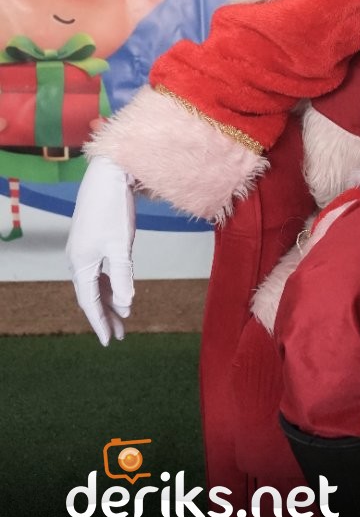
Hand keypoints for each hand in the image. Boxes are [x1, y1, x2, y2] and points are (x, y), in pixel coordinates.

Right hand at [67, 155, 135, 344]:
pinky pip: (98, 269)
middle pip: (91, 295)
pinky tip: (120, 289)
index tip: (110, 341)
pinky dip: (109, 282)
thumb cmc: (113, 209)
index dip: (100, 322)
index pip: (90, 302)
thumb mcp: (120, 245)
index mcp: (80, 263)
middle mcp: (77, 259)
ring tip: (124, 316)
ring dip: (109, 299)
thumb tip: (126, 304)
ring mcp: (82, 249)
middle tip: (121, 335)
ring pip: (95, 282)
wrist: (107, 174)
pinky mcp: (90, 240)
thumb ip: (123, 276)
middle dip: (106, 315)